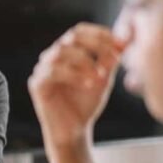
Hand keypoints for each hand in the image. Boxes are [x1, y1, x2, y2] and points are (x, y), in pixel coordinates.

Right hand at [28, 23, 125, 148]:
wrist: (73, 130)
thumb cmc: (85, 103)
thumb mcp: (103, 78)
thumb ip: (110, 59)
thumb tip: (125, 40)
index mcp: (66, 51)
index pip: (79, 31)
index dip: (99, 33)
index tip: (120, 43)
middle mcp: (52, 56)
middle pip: (71, 37)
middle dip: (96, 44)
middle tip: (114, 58)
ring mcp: (42, 69)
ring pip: (61, 51)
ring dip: (85, 61)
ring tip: (100, 76)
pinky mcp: (37, 84)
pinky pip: (53, 71)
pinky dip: (73, 75)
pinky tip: (88, 84)